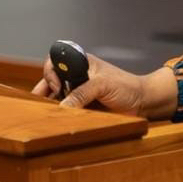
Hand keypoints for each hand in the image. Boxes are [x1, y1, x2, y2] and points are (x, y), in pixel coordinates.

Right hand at [31, 49, 178, 118]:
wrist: (141, 103)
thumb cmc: (126, 86)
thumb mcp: (103, 85)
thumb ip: (83, 93)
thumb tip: (63, 107)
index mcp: (81, 63)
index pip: (55, 61)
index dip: (50, 72)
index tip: (57, 85)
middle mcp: (76, 76)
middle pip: (50, 80)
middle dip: (44, 91)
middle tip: (41, 104)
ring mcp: (77, 93)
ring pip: (56, 97)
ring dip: (52, 106)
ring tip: (48, 115)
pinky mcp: (81, 108)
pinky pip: (66, 111)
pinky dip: (61, 116)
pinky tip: (59, 121)